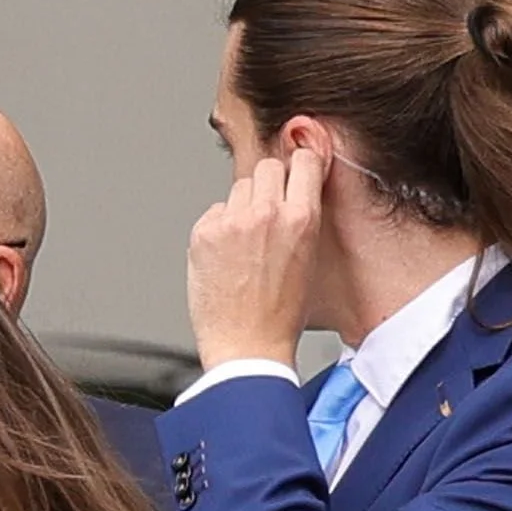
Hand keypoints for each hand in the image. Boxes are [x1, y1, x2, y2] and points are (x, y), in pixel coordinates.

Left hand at [187, 147, 325, 371]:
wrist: (247, 350)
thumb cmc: (280, 316)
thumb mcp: (308, 261)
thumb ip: (300, 218)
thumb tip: (292, 189)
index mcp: (301, 218)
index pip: (303, 160)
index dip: (298, 168)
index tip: (294, 175)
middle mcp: (266, 213)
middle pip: (267, 168)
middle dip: (268, 187)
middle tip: (265, 219)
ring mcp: (232, 222)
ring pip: (239, 189)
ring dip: (241, 208)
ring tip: (244, 248)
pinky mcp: (203, 234)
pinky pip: (214, 213)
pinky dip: (218, 230)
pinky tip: (224, 260)